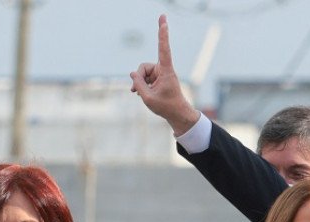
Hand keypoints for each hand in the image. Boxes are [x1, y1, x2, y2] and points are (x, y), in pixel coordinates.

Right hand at [128, 15, 201, 134]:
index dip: (162, 33)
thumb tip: (133, 73)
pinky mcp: (158, 78)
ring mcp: (160, 73)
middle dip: (138, 78)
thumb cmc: (166, 106)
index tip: (163, 19)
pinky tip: (139, 93)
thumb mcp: (148, 97)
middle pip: (144, 67)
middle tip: (135, 91)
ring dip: (139, 83)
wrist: (176, 114)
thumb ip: (138, 84)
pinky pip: (145, 78)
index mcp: (166, 71)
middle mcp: (163, 69)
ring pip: (143, 73)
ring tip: (140, 94)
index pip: (163, 48)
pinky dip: (141, 85)